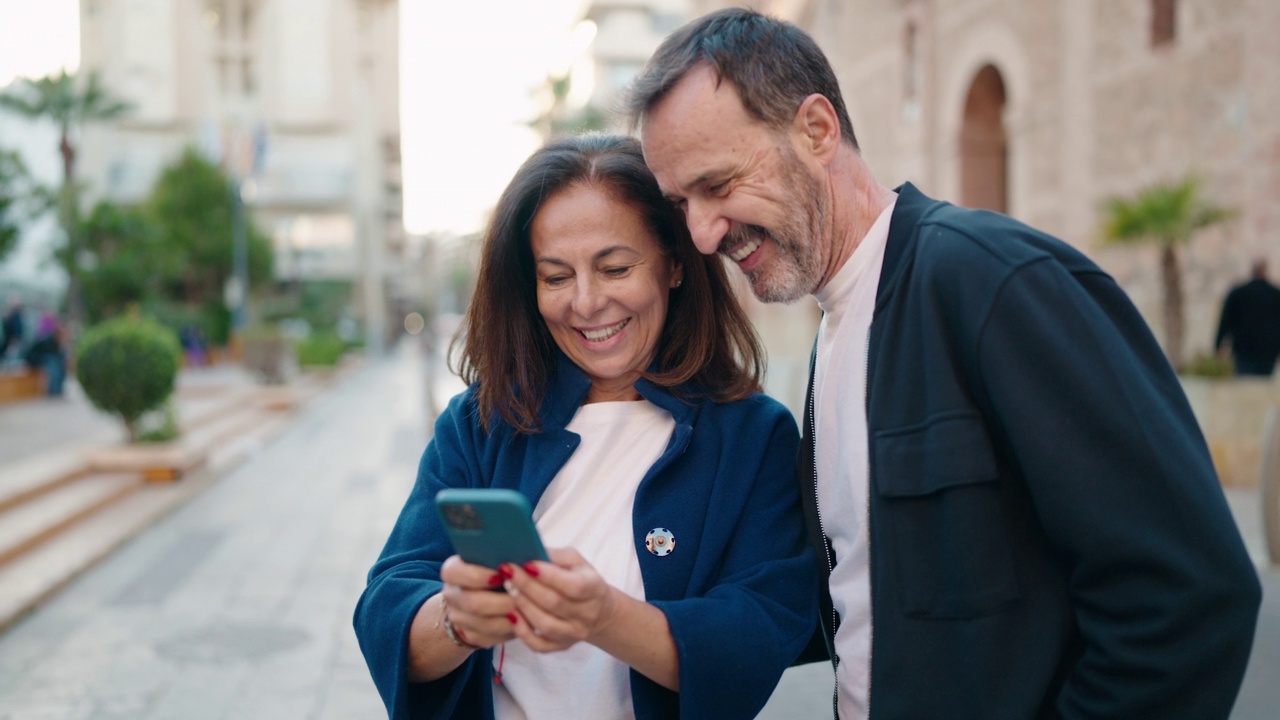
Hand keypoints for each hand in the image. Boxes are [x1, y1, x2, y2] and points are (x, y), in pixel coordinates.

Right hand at [437, 554, 519, 648]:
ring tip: (529, 610)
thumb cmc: (493, 571)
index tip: (501, 575)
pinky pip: (492, 638)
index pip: (455, 572)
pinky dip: (510, 631)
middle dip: (502, 602)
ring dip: (510, 619)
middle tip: (522, 597)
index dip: (478, 576)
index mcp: (453, 571)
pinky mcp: (470, 636)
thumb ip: (503, 557)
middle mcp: (451, 595)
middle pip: (473, 603)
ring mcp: (458, 618)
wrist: (479, 596)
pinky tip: (525, 622)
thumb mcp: (493, 559)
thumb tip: (525, 561)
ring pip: (485, 625)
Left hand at [501, 547, 620, 652]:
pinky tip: (511, 614)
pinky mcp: (562, 646)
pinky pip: (539, 645)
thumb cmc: (582, 579)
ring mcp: (574, 633)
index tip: (525, 563)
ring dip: (523, 606)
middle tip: (507, 573)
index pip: (573, 585)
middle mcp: (587, 614)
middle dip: (527, 586)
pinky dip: (522, 632)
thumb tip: (528, 551)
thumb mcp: (576, 561)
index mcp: (594, 589)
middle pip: (554, 603)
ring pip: (545, 625)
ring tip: (508, 589)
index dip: (548, 575)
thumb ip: (555, 556)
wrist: (599, 611)